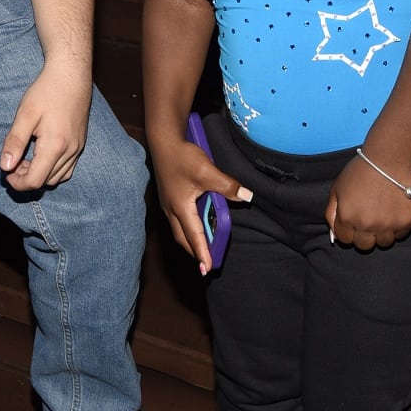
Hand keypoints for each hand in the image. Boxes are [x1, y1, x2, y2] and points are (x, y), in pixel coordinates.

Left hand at [0, 63, 92, 191]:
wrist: (71, 75)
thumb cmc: (46, 91)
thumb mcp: (25, 114)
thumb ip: (14, 142)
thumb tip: (5, 166)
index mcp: (55, 146)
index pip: (35, 181)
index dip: (17, 183)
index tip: (6, 171)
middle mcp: (70, 151)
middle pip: (46, 182)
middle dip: (26, 178)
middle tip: (13, 162)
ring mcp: (78, 148)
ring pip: (57, 177)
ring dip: (39, 175)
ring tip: (25, 159)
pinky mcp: (80, 144)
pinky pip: (67, 168)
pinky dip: (52, 170)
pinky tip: (41, 156)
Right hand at [153, 141, 251, 276]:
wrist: (164, 141)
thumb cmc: (182, 156)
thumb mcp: (207, 171)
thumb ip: (227, 186)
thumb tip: (246, 196)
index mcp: (180, 208)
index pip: (194, 236)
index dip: (202, 253)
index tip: (207, 269)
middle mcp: (171, 210)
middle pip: (183, 238)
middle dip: (195, 251)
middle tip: (206, 263)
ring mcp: (168, 204)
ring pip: (179, 230)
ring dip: (191, 241)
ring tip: (202, 249)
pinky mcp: (169, 198)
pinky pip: (178, 221)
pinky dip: (188, 229)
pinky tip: (195, 225)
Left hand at [324, 155, 410, 251]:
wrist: (388, 158)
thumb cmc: (360, 170)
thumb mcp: (337, 189)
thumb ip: (332, 212)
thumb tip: (335, 234)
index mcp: (347, 217)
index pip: (344, 239)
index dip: (347, 231)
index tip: (353, 223)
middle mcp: (366, 225)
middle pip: (364, 246)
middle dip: (363, 236)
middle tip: (368, 222)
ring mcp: (387, 224)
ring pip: (383, 243)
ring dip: (382, 234)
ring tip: (382, 217)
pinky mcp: (406, 221)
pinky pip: (400, 234)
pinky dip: (398, 227)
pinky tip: (394, 213)